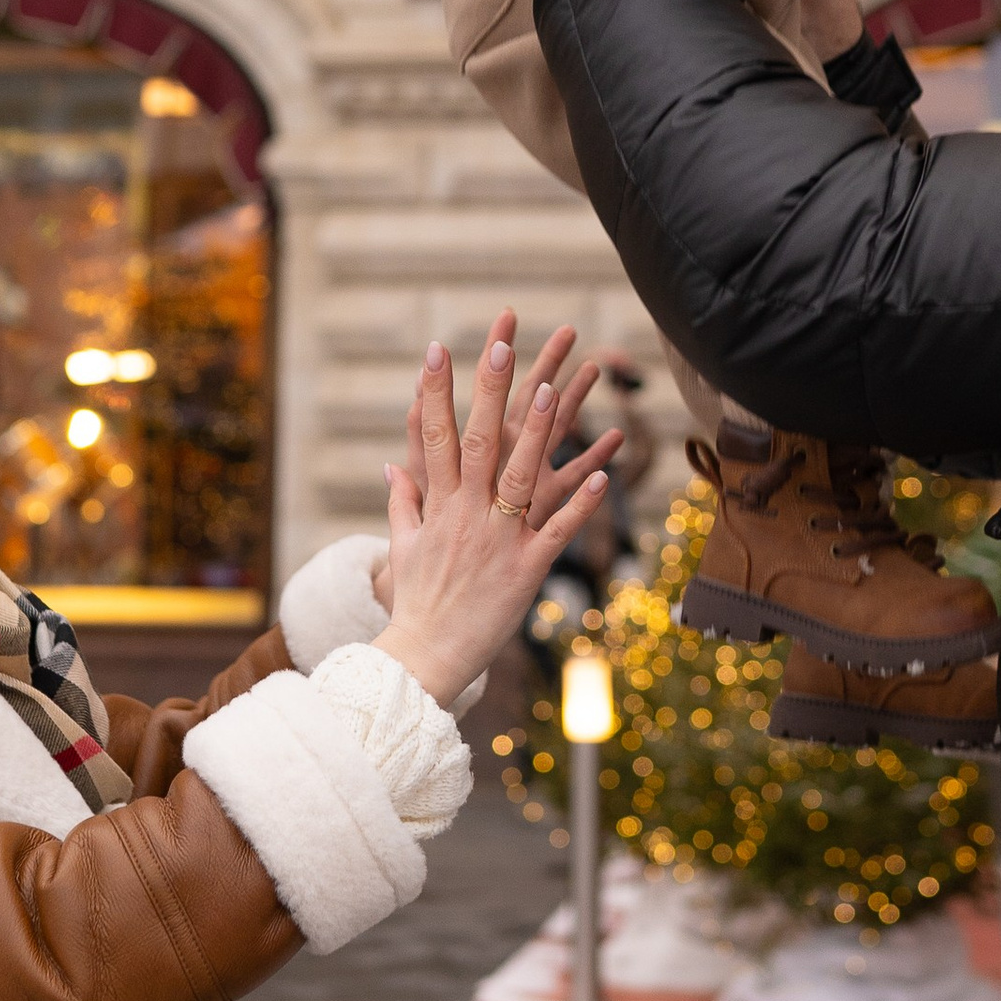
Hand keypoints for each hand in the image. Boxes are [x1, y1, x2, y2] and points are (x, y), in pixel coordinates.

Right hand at [374, 314, 620, 713]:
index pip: (434, 436)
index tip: (436, 348)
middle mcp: (466, 514)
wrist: (426, 654)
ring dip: (539, 432)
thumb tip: (392, 467)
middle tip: (499, 346)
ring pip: (521, 476)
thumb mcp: (404, 546)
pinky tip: (607, 472)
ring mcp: (498, 539)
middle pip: (480, 441)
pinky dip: (582, 502)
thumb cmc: (416, 600)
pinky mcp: (527, 568)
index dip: (434, 391)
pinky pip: (558, 528)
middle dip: (490, 391)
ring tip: (555, 391)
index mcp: (437, 504)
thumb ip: (404, 501)